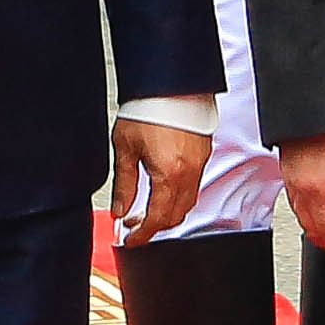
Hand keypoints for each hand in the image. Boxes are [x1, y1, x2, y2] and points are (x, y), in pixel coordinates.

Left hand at [109, 117, 208, 244]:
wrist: (171, 84)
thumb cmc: (149, 109)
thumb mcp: (125, 148)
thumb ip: (124, 184)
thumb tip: (120, 209)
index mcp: (169, 174)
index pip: (157, 219)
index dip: (142, 235)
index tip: (131, 240)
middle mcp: (189, 173)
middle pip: (175, 216)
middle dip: (155, 226)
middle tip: (135, 225)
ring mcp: (200, 164)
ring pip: (188, 203)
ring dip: (168, 212)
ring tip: (147, 208)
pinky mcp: (204, 154)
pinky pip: (194, 186)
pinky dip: (179, 196)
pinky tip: (164, 189)